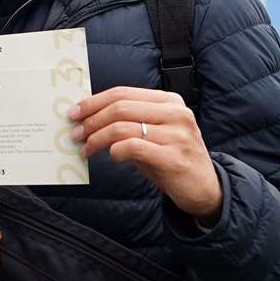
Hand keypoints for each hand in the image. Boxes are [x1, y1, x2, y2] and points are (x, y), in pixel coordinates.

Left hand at [69, 87, 221, 222]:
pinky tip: (112, 156)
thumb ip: (128, 122)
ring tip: (86, 149)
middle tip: (76, 134)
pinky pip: (133, 147)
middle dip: (92, 120)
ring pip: (122, 127)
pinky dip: (115, 151)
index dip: (94, 102)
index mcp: (170, 101)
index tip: (74, 113)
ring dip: (97, 138)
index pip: (123, 93)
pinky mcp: (174, 157)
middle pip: (120, 107)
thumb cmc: (172, 158)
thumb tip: (88, 119)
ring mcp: (177, 135)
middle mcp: (176, 113)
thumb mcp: (153, 133)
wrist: (205, 188)